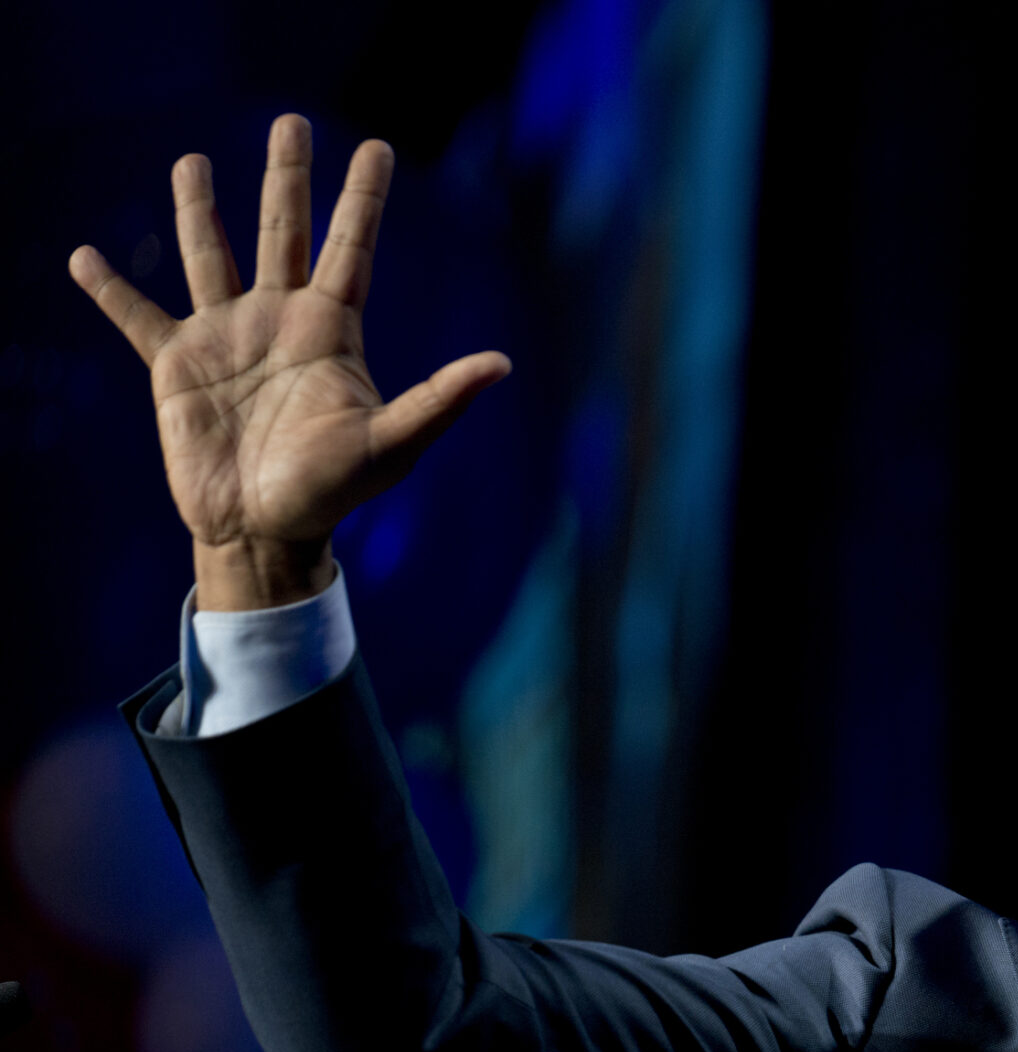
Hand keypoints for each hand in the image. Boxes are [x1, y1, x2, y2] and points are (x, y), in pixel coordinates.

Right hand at [68, 114, 510, 609]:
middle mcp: (277, 321)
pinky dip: (110, 291)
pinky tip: (83, 258)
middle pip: (283, 231)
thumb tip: (501, 364)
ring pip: (210, 255)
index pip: (350, 247)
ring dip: (199, 211)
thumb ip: (440, 399)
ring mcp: (226, 339)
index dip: (362, 198)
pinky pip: (138, 319)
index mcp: (329, 331)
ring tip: (192, 161)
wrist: (266, 531)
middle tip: (292, 121)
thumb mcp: (392, 443)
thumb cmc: (334, 491)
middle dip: (287, 177)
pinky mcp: (176, 368)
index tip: (377, 147)